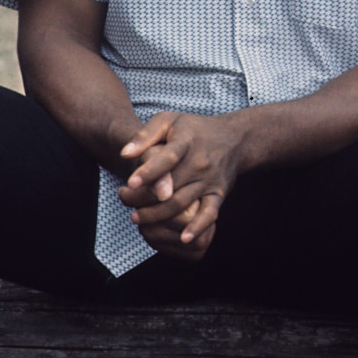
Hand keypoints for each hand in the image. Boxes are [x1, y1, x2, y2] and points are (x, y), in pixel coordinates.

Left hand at [118, 111, 243, 250]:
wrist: (234, 139)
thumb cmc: (194, 129)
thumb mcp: (169, 120)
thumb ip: (145, 135)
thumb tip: (124, 154)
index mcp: (187, 141)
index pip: (167, 158)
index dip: (148, 172)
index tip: (129, 184)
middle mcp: (200, 162)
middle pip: (170, 186)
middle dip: (143, 198)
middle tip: (123, 201)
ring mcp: (210, 180)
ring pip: (182, 203)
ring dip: (158, 215)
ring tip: (136, 218)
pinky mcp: (219, 194)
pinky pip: (209, 214)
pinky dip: (198, 227)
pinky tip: (183, 238)